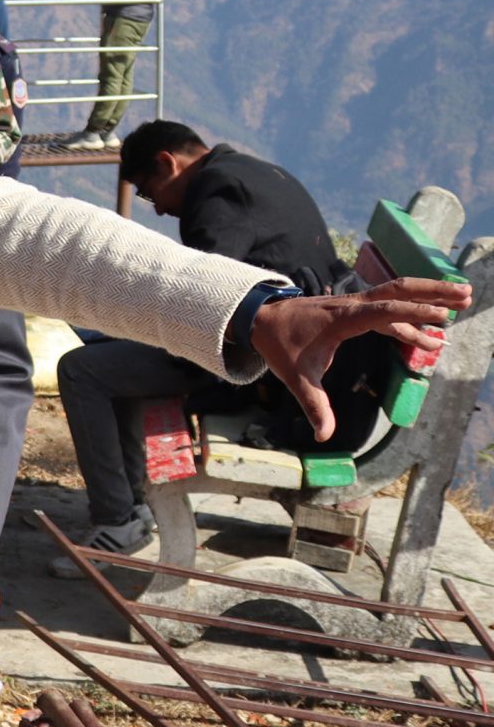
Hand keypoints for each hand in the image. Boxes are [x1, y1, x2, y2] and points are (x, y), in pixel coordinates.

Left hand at [251, 279, 469, 440]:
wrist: (261, 320)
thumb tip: (323, 436)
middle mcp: (353, 305)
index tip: (443, 316)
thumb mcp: (296, 378)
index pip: (384, 311)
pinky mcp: (356, 311)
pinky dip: (411, 322)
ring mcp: (355, 305)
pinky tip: (429, 338)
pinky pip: (389, 313)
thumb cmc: (280, 345)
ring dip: (429, 299)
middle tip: (467, 294)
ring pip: (397, 295)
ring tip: (464, 302)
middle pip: (399, 290)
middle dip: (434, 291)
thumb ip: (314, 405)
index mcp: (342, 318)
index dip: (414, 314)